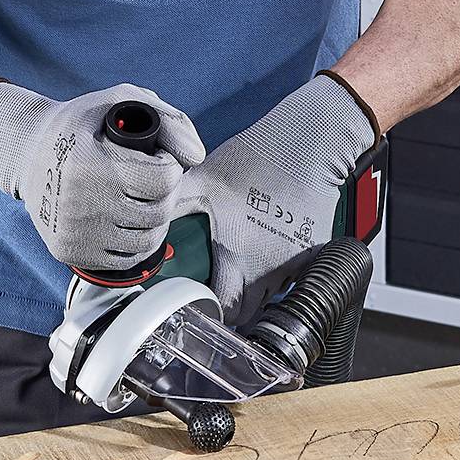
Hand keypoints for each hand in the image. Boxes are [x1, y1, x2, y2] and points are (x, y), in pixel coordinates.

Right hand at [0, 81, 204, 270]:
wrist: (27, 153)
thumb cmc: (80, 125)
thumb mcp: (120, 101)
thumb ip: (168, 120)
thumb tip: (196, 157)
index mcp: (90, 164)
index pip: (162, 179)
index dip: (169, 167)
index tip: (158, 160)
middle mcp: (79, 204)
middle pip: (158, 212)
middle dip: (165, 193)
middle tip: (152, 179)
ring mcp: (74, 233)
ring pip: (146, 241)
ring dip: (155, 220)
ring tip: (142, 199)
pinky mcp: (69, 253)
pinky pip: (125, 260)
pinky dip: (135, 242)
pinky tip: (127, 220)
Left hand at [175, 73, 378, 320]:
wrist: (305, 145)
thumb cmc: (254, 161)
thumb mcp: (201, 182)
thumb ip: (172, 206)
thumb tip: (146, 222)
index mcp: (239, 258)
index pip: (224, 310)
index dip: (209, 313)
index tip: (200, 307)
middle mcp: (269, 269)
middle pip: (250, 314)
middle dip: (232, 312)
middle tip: (216, 297)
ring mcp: (295, 264)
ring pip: (274, 298)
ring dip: (257, 296)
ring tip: (241, 279)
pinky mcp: (314, 253)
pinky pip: (296, 280)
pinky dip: (281, 279)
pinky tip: (268, 262)